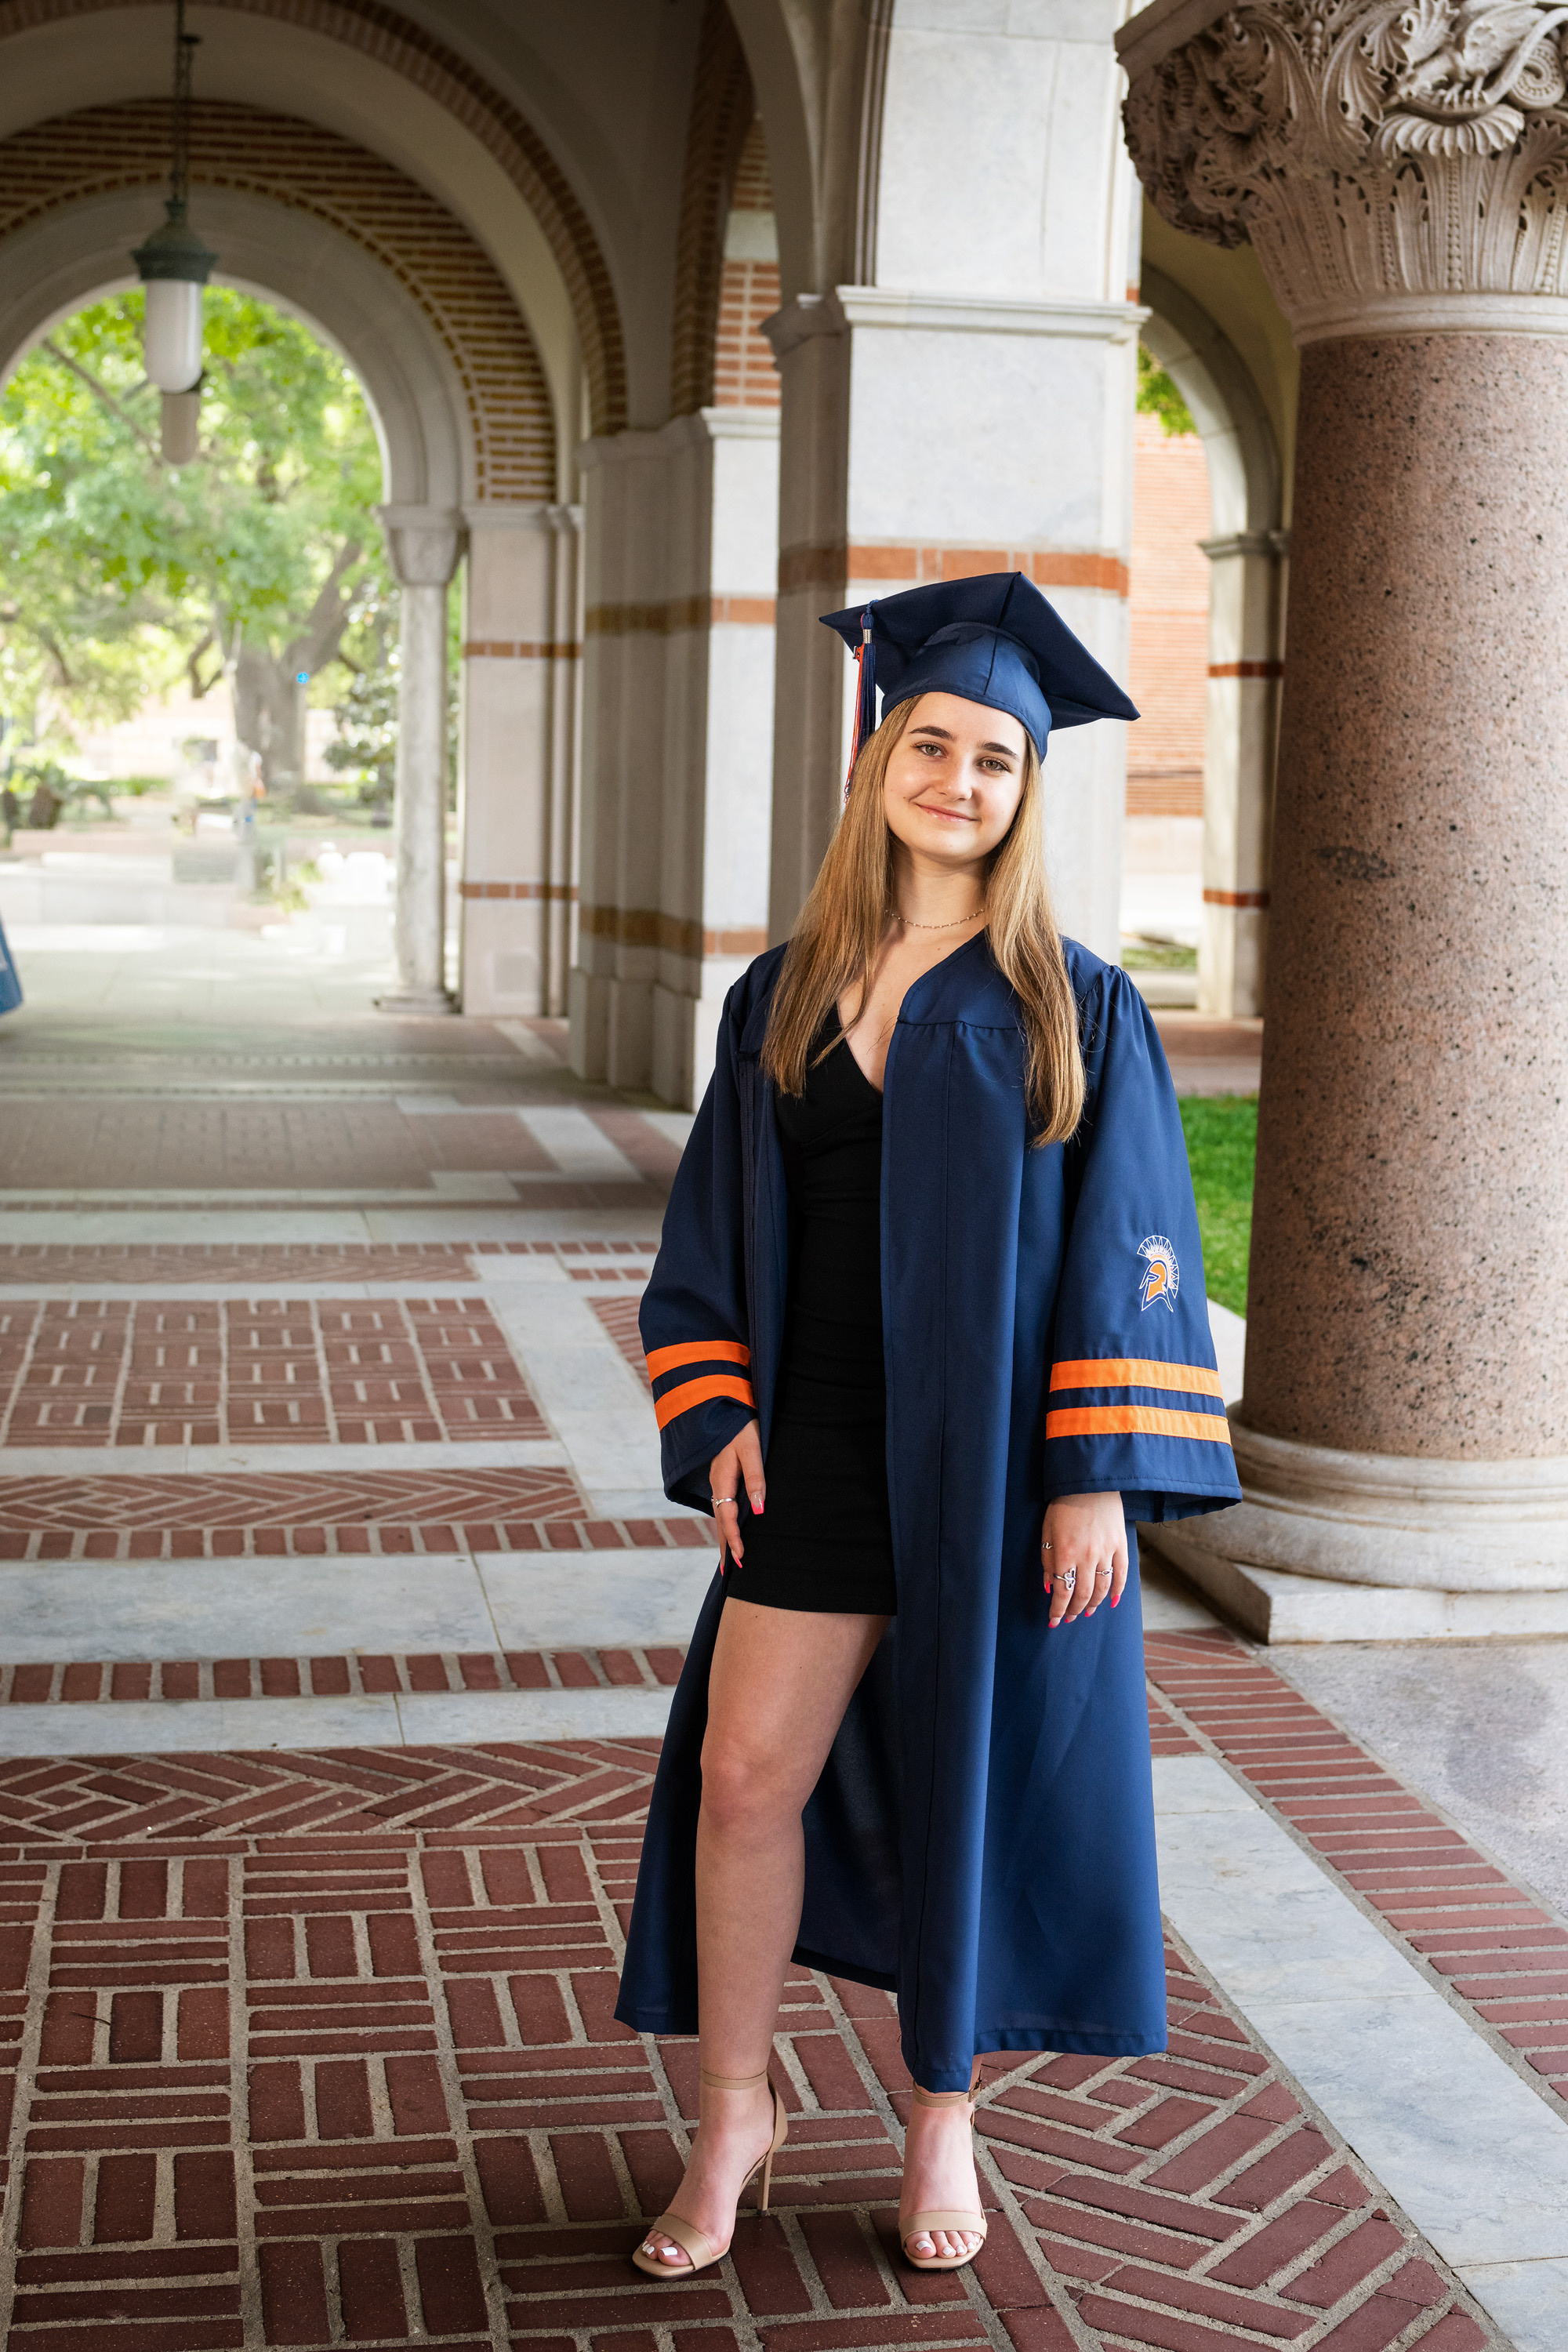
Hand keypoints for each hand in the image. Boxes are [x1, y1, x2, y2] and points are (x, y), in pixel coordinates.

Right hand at [709, 1420, 764, 1562]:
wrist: (727, 1408)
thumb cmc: (743, 1427)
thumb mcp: (751, 1451)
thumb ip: (755, 1478)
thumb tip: (758, 1510)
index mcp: (722, 1480)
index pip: (727, 1517)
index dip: (733, 1539)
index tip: (741, 1557)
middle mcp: (716, 1484)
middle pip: (719, 1522)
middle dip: (725, 1547)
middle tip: (731, 1573)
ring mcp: (717, 1482)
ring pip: (719, 1515)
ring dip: (723, 1537)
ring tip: (729, 1560)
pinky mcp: (722, 1478)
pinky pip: (722, 1507)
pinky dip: (724, 1523)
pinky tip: (729, 1530)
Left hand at [1042, 1492, 1126, 1627]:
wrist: (1088, 1483)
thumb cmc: (1062, 1506)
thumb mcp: (1046, 1532)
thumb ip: (1047, 1562)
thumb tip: (1049, 1587)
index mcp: (1065, 1554)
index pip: (1062, 1592)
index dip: (1057, 1610)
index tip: (1053, 1621)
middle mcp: (1087, 1557)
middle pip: (1083, 1594)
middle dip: (1074, 1610)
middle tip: (1069, 1618)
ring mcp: (1106, 1552)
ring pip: (1102, 1588)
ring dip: (1094, 1604)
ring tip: (1086, 1612)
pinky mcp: (1121, 1545)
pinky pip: (1122, 1574)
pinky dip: (1118, 1591)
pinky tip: (1113, 1602)